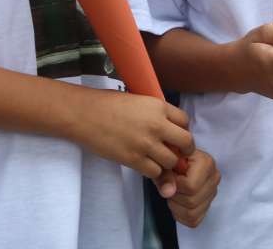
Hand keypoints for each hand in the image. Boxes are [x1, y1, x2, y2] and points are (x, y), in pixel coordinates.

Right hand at [77, 89, 193, 179]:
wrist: (85, 114)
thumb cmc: (108, 104)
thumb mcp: (139, 100)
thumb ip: (155, 113)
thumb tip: (168, 126)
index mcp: (159, 106)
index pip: (185, 121)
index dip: (183, 130)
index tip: (177, 136)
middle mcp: (157, 125)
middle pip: (186, 142)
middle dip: (184, 149)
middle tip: (178, 153)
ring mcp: (146, 143)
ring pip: (171, 161)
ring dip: (167, 162)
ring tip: (159, 160)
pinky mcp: (133, 159)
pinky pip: (155, 172)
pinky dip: (154, 171)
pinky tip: (146, 165)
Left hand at [162, 149, 220, 227]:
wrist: (175, 162)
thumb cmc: (171, 161)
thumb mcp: (165, 164)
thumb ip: (165, 177)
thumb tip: (168, 192)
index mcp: (207, 163)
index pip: (191, 187)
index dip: (175, 186)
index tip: (170, 177)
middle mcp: (214, 178)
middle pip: (192, 201)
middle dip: (175, 197)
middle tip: (170, 187)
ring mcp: (212, 193)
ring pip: (192, 213)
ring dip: (176, 207)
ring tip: (173, 194)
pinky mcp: (208, 205)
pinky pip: (193, 220)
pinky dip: (181, 215)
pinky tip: (177, 203)